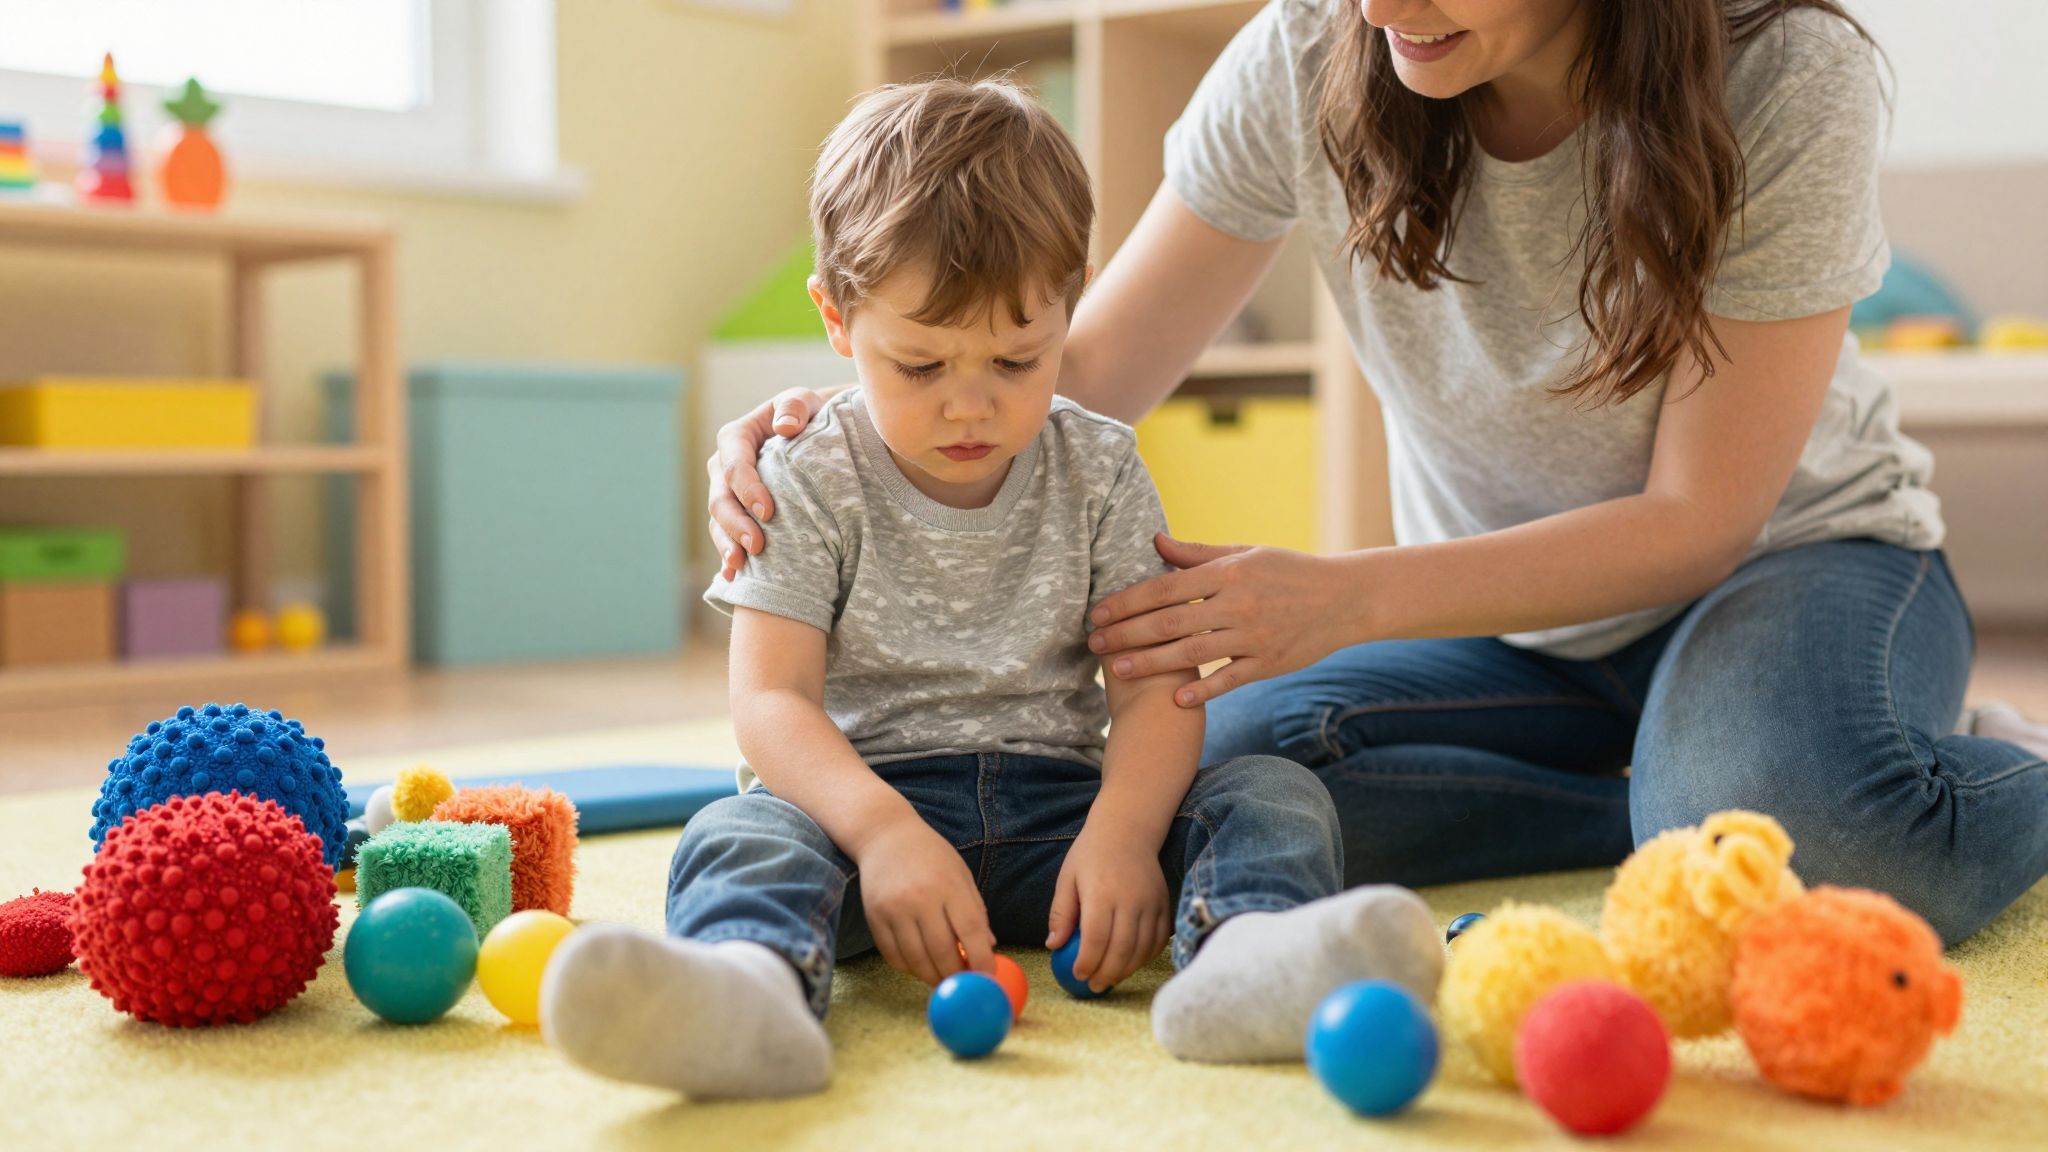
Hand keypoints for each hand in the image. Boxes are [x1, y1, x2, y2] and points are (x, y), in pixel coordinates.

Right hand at [705, 387, 830, 580]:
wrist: (814, 435)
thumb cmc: (809, 415)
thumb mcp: (805, 402)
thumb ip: (795, 407)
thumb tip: (785, 427)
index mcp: (736, 438)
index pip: (734, 465)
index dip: (747, 489)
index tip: (768, 512)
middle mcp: (723, 468)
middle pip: (720, 498)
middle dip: (735, 524)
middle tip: (756, 547)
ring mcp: (727, 494)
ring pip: (717, 522)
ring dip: (726, 545)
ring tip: (739, 568)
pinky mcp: (736, 515)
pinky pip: (726, 538)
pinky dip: (728, 558)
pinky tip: (732, 580)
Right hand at [851, 815, 995, 986]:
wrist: (885, 835)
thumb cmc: (930, 855)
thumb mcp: (960, 874)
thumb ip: (975, 910)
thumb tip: (989, 947)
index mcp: (949, 885)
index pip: (970, 931)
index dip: (981, 960)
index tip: (987, 978)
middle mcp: (920, 898)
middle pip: (942, 952)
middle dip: (956, 976)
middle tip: (964, 984)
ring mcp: (894, 909)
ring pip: (916, 960)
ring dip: (932, 977)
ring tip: (943, 979)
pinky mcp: (874, 917)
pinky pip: (893, 955)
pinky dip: (909, 968)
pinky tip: (919, 965)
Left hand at [1045, 820, 1169, 991]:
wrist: (1128, 830)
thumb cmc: (1091, 854)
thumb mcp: (1067, 878)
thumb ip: (1061, 913)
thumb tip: (1053, 946)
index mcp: (1101, 893)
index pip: (1096, 938)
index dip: (1087, 962)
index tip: (1077, 975)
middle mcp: (1130, 900)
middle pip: (1122, 949)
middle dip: (1107, 973)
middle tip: (1094, 986)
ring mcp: (1151, 903)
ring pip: (1142, 948)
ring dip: (1126, 969)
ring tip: (1111, 979)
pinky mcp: (1164, 904)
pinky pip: (1159, 939)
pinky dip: (1146, 956)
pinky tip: (1132, 963)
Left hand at [1088, 533, 1346, 706]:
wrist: (1345, 598)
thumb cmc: (1289, 570)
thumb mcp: (1246, 553)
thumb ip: (1198, 553)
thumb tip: (1155, 540)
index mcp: (1228, 573)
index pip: (1166, 588)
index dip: (1128, 601)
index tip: (1099, 612)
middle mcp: (1237, 604)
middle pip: (1170, 622)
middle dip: (1127, 633)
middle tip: (1094, 644)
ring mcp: (1253, 636)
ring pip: (1191, 653)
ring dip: (1150, 663)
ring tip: (1118, 670)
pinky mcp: (1269, 663)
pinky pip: (1229, 680)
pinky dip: (1202, 691)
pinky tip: (1174, 699)